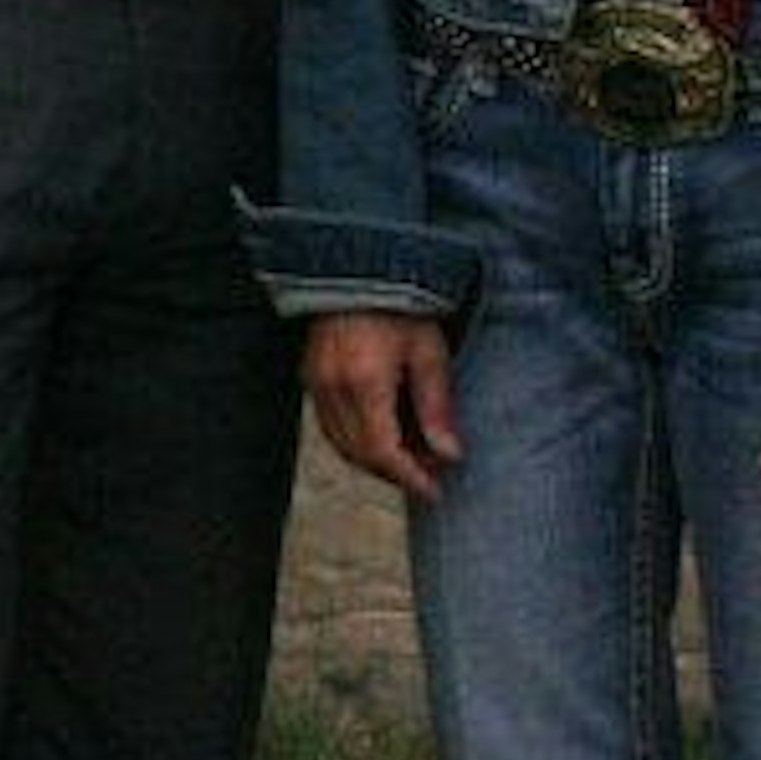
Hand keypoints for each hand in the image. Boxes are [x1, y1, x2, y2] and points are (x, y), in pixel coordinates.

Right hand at [304, 311, 461, 499]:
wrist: (359, 268)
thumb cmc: (402, 306)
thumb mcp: (429, 352)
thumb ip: (436, 406)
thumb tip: (450, 456)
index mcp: (366, 380)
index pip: (383, 451)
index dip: (410, 477)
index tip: (436, 491)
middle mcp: (333, 387)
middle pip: (361, 455)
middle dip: (397, 473)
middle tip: (431, 475)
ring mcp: (316, 382)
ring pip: (342, 445)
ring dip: (375, 462)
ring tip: (410, 460)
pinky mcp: (310, 376)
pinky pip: (330, 427)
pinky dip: (356, 443)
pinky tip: (382, 437)